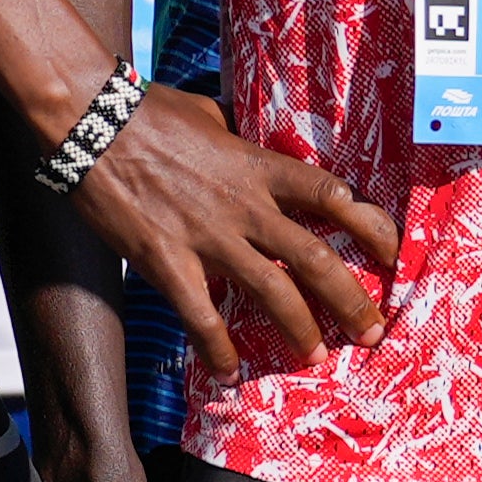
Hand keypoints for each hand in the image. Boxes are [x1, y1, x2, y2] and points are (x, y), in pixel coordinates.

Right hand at [73, 86, 396, 380]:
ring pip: (271, 289)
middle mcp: (245, 205)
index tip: (392, 251)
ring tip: (317, 355)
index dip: (370, 226)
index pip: (333, 198)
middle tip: (372, 329)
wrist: (90, 120)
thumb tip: (249, 146)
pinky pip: (200, 314)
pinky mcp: (165, 259)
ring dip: (299, 328)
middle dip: (350, 298)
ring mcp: (207, 235)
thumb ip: (240, 142)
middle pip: (315, 257)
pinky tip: (228, 370)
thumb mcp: (213, 118)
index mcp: (260, 167)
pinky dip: (217, 346)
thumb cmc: (150, 111)